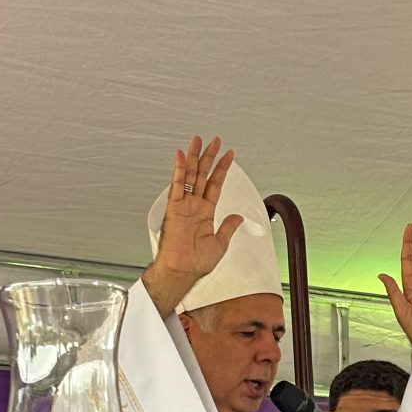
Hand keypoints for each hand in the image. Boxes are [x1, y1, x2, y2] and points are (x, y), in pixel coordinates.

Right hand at [143, 135, 243, 315]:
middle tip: (214, 141)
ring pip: (189, 175)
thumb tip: (238, 217)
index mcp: (205, 213)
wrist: (183, 270)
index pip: (215, 185)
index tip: (229, 156)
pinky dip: (178, 169)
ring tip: (198, 140)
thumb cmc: (197, 263)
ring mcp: (184, 206)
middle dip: (209, 157)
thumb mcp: (220, 243)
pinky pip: (176, 185)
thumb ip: (228, 227)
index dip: (222, 169)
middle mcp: (194, 206)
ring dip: (194, 157)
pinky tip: (180, 155)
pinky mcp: (174, 208)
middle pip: (202, 175)